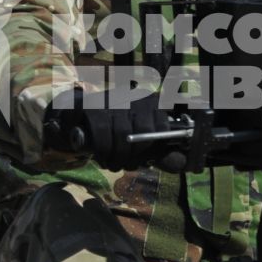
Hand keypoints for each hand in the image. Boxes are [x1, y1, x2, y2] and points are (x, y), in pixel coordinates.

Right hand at [42, 87, 182, 167]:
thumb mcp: (140, 141)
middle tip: (127, 166)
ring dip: (118, 157)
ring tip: (114, 165)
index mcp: (151, 103)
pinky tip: (103, 158)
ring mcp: (114, 98)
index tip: (144, 160)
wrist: (80, 118)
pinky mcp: (94, 104)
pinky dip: (104, 150)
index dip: (154, 149)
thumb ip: (160, 153)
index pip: (163, 127)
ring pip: (123, 134)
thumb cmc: (116, 132)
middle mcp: (135, 96)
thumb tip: (180, 163)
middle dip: (135, 155)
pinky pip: (102, 132)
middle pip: (144, 132)